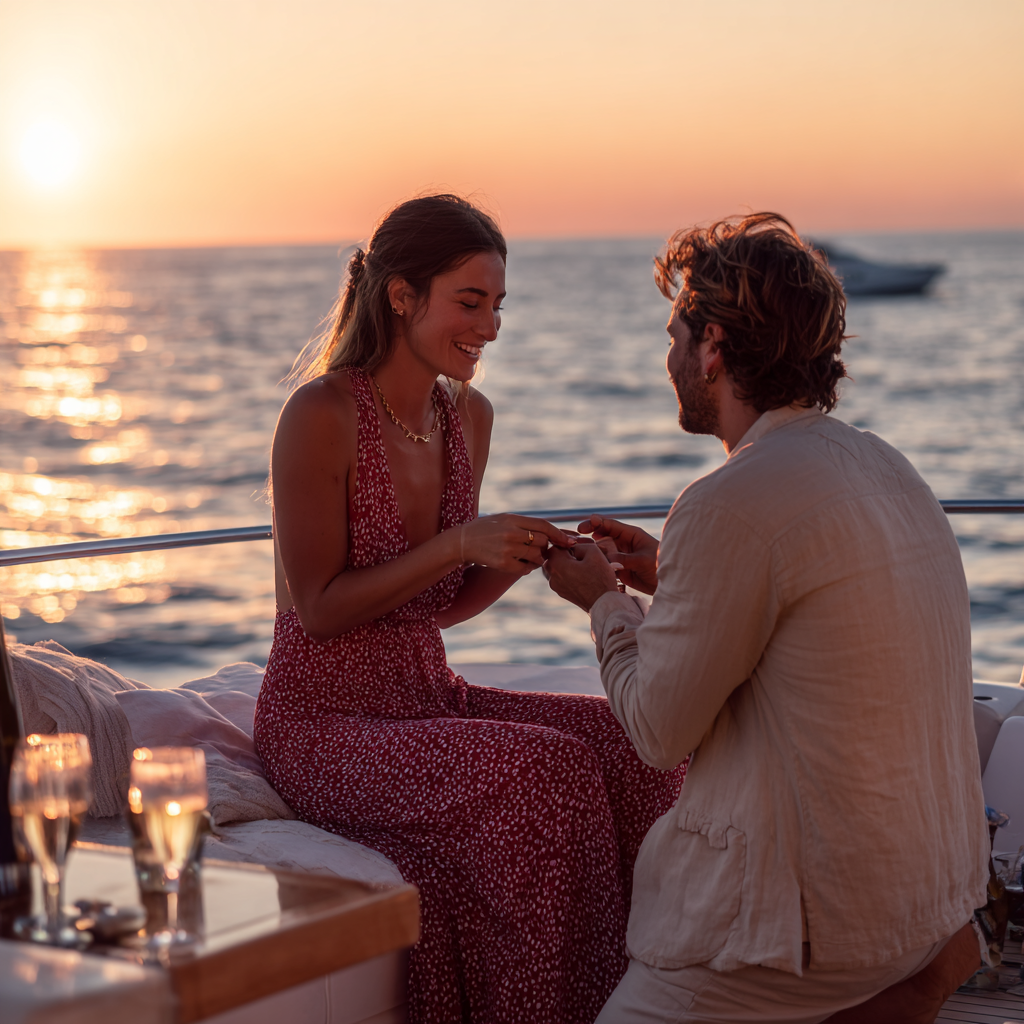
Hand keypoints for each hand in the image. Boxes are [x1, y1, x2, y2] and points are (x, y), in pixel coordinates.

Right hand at [459, 514, 574, 575]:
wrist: (463, 541)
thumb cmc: (486, 528)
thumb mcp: (505, 518)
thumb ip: (526, 523)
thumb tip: (552, 531)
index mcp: (513, 519)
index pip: (544, 525)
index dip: (559, 534)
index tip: (569, 540)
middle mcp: (511, 533)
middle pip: (543, 542)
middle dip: (545, 547)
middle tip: (539, 549)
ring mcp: (507, 549)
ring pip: (536, 556)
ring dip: (537, 558)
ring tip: (527, 555)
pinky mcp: (503, 564)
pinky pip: (526, 569)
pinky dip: (527, 568)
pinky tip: (521, 563)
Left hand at [544, 542, 619, 611]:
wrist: (604, 603)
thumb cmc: (600, 578)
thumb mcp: (593, 552)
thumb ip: (579, 544)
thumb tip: (572, 547)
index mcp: (556, 565)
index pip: (554, 546)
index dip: (566, 543)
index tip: (578, 545)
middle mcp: (552, 577)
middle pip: (554, 557)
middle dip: (566, 553)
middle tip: (581, 553)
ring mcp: (556, 587)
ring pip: (558, 568)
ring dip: (568, 563)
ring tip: (583, 564)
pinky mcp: (563, 593)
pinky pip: (562, 578)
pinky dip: (570, 573)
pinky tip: (584, 574)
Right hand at [577, 515, 659, 594]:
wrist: (668, 584)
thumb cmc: (660, 566)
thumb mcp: (643, 561)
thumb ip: (624, 559)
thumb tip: (606, 559)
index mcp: (632, 535)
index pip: (611, 525)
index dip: (597, 522)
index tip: (585, 524)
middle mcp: (624, 543)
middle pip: (603, 535)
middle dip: (590, 534)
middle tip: (577, 535)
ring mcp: (621, 556)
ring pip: (602, 550)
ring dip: (592, 550)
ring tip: (579, 551)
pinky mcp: (620, 568)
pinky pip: (605, 564)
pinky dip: (597, 563)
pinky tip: (587, 564)